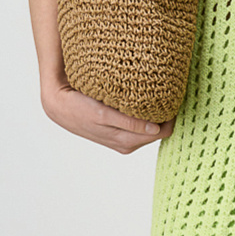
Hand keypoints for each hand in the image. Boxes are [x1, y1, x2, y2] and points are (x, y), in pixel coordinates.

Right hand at [41, 82, 173, 152]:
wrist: (59, 106)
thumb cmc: (79, 108)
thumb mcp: (103, 114)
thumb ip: (129, 123)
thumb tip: (155, 129)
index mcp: (126, 141)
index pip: (163, 132)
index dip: (171, 115)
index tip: (175, 95)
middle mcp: (128, 144)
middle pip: (160, 131)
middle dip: (166, 115)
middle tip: (170, 91)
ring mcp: (124, 141)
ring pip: (152, 129)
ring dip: (157, 115)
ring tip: (159, 94)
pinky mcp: (119, 136)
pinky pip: (141, 127)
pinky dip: (147, 116)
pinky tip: (148, 102)